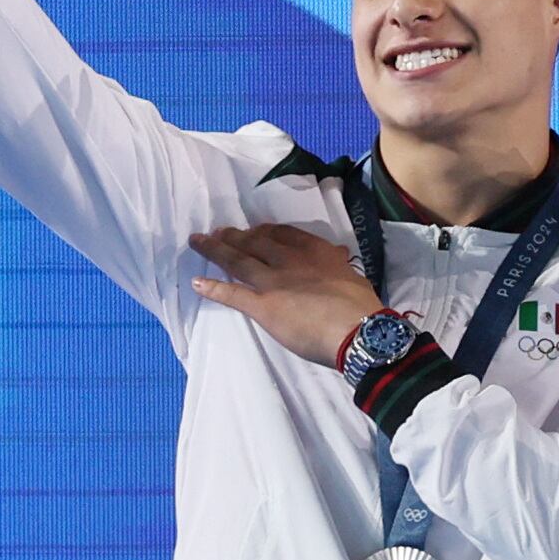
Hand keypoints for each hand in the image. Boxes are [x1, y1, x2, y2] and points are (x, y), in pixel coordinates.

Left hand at [188, 225, 383, 367]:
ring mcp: (274, 282)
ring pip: (238, 261)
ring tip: (200, 242)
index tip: (256, 229)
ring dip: (216, 250)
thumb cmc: (361, 307)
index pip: (284, 234)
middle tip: (220, 232)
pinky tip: (197, 283)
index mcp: (314, 252)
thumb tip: (338, 255)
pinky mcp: (263, 306)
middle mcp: (290, 261)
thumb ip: (339, 265)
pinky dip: (213, 288)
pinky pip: (233, 294)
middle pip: (256, 242)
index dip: (266, 231)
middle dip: (236, 236)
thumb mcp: (353, 276)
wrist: (357, 330)